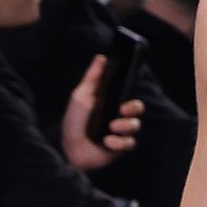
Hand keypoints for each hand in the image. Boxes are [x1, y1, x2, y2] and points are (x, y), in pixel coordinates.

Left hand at [61, 55, 145, 171]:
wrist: (68, 149)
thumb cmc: (74, 122)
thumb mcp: (81, 96)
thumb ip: (92, 77)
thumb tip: (101, 56)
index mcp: (111, 104)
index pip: (128, 95)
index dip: (130, 91)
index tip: (127, 90)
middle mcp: (118, 118)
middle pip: (138, 108)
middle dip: (133, 108)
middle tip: (121, 109)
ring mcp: (120, 133)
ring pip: (135, 125)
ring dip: (124, 125)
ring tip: (110, 127)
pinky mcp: (119, 148)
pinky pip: (129, 143)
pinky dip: (118, 142)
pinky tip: (107, 141)